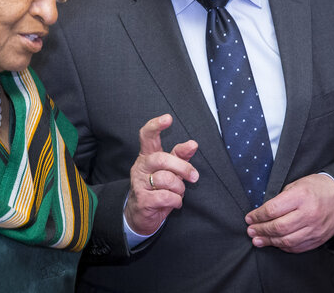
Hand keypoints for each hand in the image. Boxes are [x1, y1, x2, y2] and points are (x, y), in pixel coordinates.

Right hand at [124, 114, 198, 234]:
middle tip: (194, 176)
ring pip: (166, 179)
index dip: (156, 125)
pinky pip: (165, 196)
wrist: (140, 215)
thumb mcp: (169, 171)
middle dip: (182, 167)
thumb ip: (180, 157)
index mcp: (147, 156)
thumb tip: (193, 144)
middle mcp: (141, 166)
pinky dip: (176, 200)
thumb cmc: (157, 189)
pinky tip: (174, 202)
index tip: (168, 118)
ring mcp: (139, 183)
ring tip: (178, 193)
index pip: (147, 136)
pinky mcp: (142, 200)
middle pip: (162, 158)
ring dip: (179, 188)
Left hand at [245, 174, 333, 252]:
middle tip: (250, 230)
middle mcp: (308, 214)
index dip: (258, 215)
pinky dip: (284, 246)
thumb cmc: (317, 188)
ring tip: (258, 240)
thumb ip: (281, 198)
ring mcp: (315, 228)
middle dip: (261, 230)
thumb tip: (263, 212)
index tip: (249, 218)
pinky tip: (275, 243)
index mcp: (301, 196)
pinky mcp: (319, 239)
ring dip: (269, 241)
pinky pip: (298, 247)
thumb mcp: (297, 184)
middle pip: (278, 227)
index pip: (273, 209)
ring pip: (287, 240)